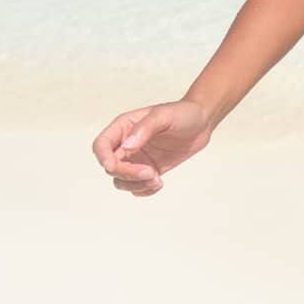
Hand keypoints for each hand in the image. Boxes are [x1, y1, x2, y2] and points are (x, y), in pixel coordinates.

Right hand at [91, 100, 211, 196]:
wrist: (202, 122)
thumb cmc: (183, 113)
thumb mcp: (164, 116)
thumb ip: (145, 129)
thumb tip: (127, 147)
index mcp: (124, 127)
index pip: (101, 145)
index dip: (103, 157)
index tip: (114, 166)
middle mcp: (126, 144)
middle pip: (111, 167)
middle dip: (127, 174)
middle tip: (151, 173)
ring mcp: (136, 159)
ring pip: (121, 180)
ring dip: (135, 185)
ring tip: (157, 180)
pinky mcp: (148, 170)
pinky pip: (136, 187)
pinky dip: (144, 190)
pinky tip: (159, 184)